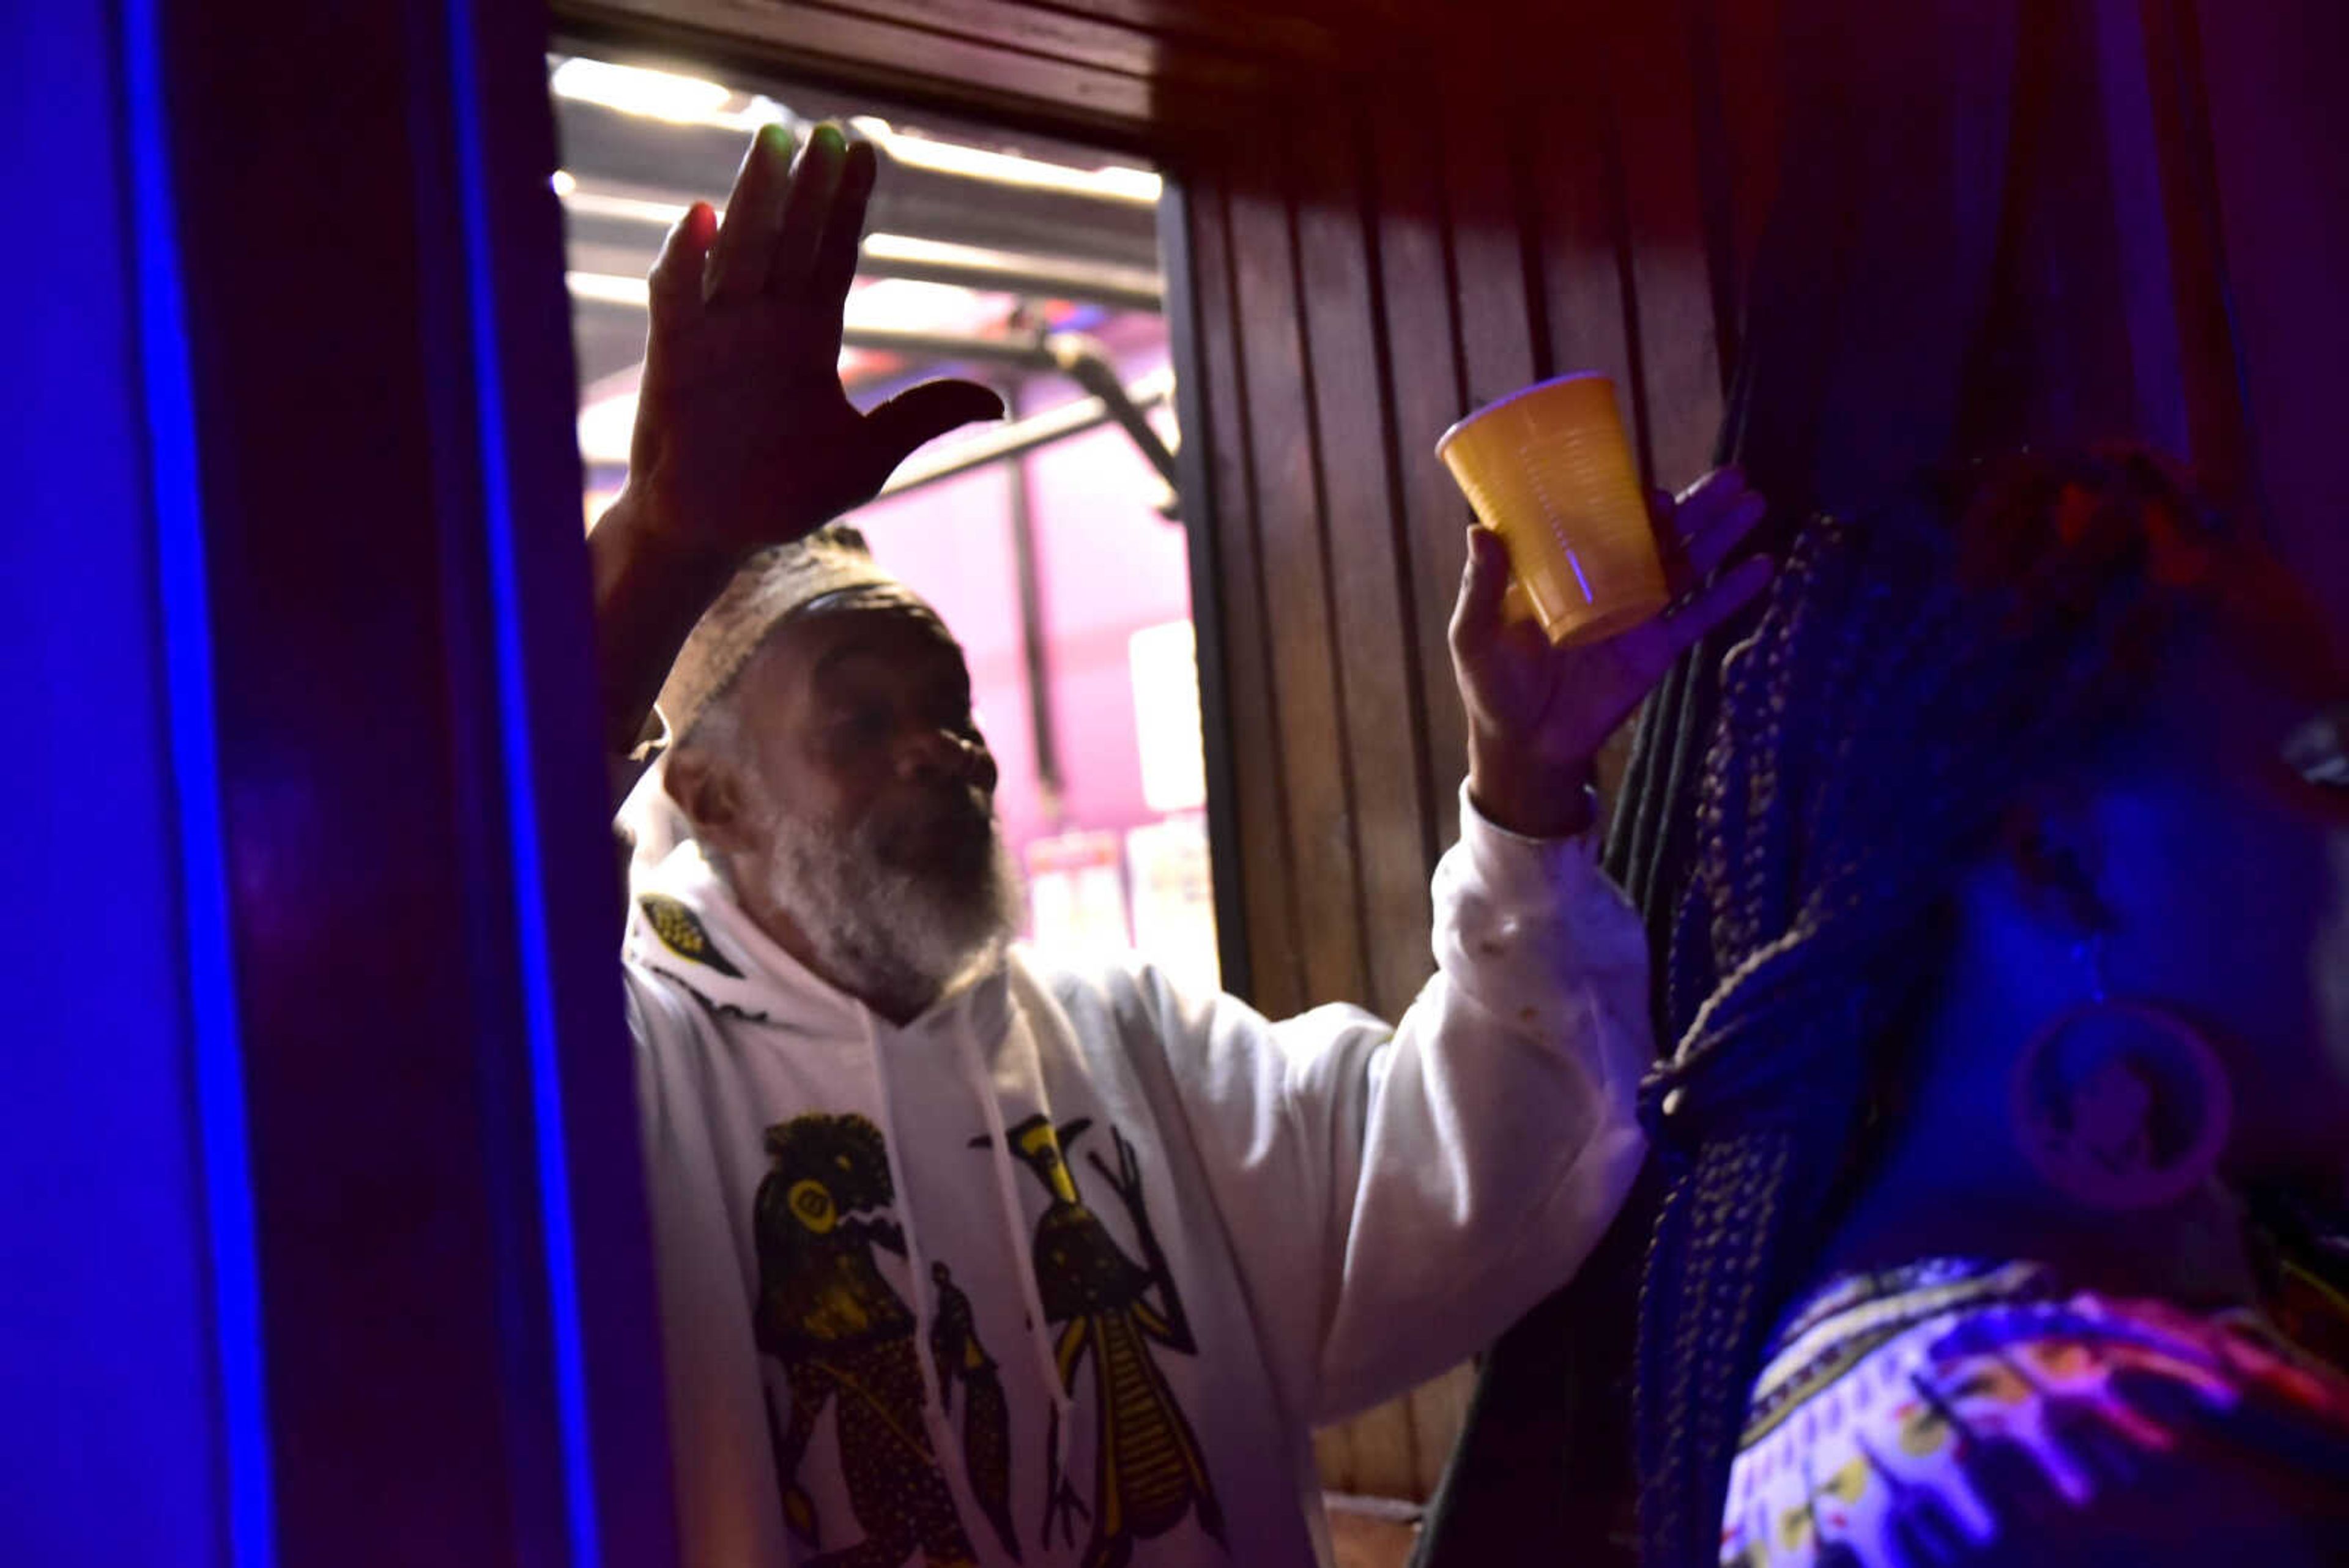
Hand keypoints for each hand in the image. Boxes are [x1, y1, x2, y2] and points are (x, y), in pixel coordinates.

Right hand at [617, 121, 1004, 565]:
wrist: (713, 534)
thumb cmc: (781, 496)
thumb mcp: (867, 458)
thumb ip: (921, 418)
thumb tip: (997, 402)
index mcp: (809, 337)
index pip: (833, 256)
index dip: (847, 206)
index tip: (865, 150)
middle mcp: (764, 322)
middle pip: (790, 239)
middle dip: (807, 186)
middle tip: (824, 130)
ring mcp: (717, 334)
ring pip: (739, 251)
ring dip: (754, 198)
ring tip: (772, 144)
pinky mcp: (675, 358)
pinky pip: (678, 298)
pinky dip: (685, 259)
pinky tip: (701, 218)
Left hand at [1451, 467, 1772, 836]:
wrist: (1526, 746)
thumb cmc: (1492, 687)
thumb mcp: (1476, 635)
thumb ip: (1481, 587)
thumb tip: (1480, 529)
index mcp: (1565, 569)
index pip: (1603, 520)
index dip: (1630, 500)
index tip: (1652, 489)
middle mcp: (1606, 582)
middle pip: (1658, 534)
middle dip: (1696, 505)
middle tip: (1732, 476)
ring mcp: (1636, 615)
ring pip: (1687, 565)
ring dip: (1720, 535)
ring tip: (1753, 500)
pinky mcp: (1657, 650)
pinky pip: (1699, 616)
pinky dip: (1731, 593)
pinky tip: (1763, 567)